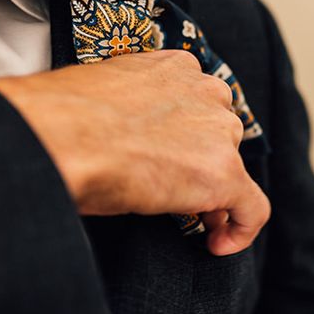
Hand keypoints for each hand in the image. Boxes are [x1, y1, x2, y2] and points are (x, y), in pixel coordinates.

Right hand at [0, 50, 269, 254]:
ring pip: (232, 168)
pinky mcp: (223, 174)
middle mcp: (204, 91)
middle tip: (177, 192)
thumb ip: (127, 107)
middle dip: (202, 163)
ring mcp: (218, 131)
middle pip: (220, 134)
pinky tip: (217, 245)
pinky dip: (240, 229)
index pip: (198, 102)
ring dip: (214, 194)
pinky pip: (252, 209)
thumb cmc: (62, 117)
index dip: (189, 135)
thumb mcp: (102, 95)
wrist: (60, 135)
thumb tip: (115, 135)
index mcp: (173, 67)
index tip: (171, 157)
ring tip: (191, 222)